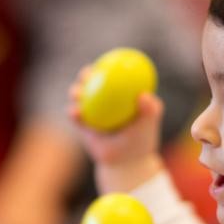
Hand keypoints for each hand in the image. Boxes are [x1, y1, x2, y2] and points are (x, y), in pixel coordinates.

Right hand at [68, 67, 165, 192]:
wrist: (127, 161)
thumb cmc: (141, 140)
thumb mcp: (148, 125)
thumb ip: (150, 110)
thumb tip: (145, 95)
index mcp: (119, 96)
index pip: (112, 77)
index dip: (107, 67)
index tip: (105, 62)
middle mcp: (104, 101)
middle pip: (92, 83)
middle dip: (86, 75)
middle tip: (87, 74)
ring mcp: (92, 112)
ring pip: (80, 98)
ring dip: (75, 92)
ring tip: (76, 92)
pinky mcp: (83, 126)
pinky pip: (76, 117)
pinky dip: (73, 113)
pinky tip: (74, 112)